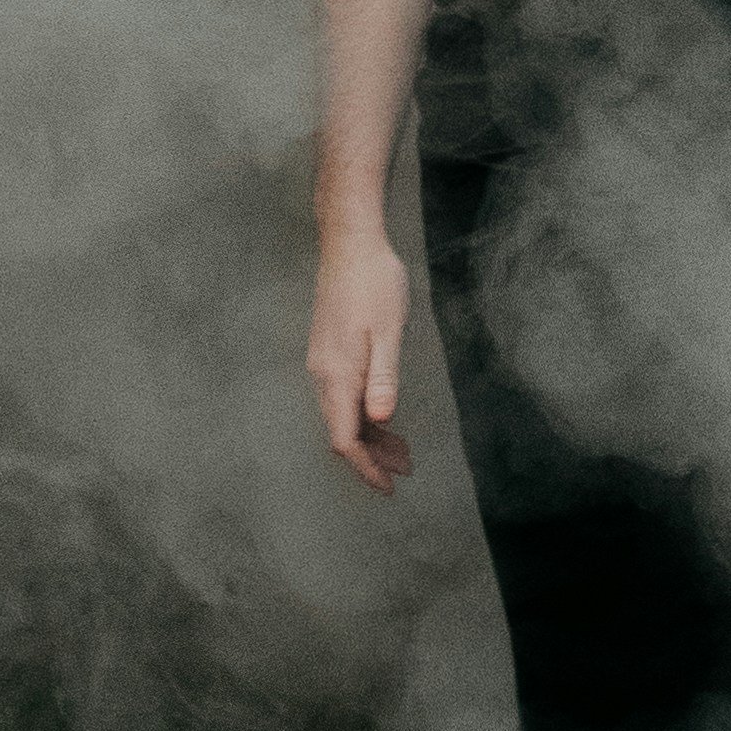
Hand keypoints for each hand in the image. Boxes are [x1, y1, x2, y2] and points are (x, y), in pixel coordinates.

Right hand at [309, 228, 414, 489]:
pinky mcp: (329, 351)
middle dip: (373, 457)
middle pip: (343, 431)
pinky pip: (343, 395)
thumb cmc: (374, 282)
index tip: (389, 486)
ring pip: (343, 414)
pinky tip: (383, 413)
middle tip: (406, 469)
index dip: (367, 467)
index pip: (345, 439)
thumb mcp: (389, 330)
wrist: (350, 244)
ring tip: (401, 449)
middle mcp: (323, 374)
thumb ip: (384, 376)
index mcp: (338, 374)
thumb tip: (381, 419)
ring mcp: (323, 362)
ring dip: (370, 436)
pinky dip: (364, 413)